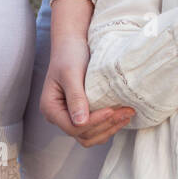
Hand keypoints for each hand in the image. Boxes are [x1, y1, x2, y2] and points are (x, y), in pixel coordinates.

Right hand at [39, 31, 134, 146]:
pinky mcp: (83, 112)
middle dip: (105, 125)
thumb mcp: (71, 73)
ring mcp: (71, 115)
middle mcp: (59, 116)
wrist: (73, 43)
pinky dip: (109, 124)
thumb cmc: (69, 54)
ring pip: (90, 135)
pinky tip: (122, 114)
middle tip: (126, 112)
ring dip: (110, 127)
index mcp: (50, 108)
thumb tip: (80, 122)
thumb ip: (75, 97)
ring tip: (128, 113)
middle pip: (82, 134)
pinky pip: (96, 127)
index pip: (72, 127)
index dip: (93, 122)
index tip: (111, 110)